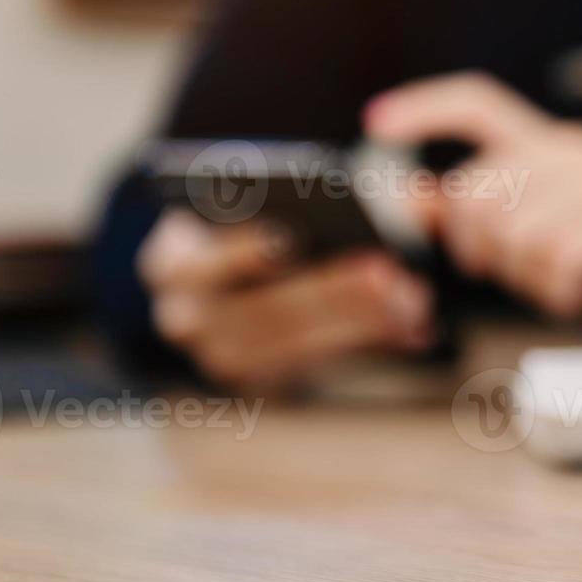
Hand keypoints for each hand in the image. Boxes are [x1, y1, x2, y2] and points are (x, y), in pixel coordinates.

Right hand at [138, 210, 434, 389]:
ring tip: (410, 299)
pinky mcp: (259, 382)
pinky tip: (412, 327)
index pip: (199, 262)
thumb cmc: (245, 226)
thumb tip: (381, 199)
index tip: (290, 237)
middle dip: (327, 290)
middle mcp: (184, 318)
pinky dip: (368, 343)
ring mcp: (219, 358)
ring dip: (358, 322)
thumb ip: (296, 200)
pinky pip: (320, 364)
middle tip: (383, 271)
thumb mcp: (251, 206)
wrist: (223, 284)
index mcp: (169, 263)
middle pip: (260, 309)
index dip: (241, 252)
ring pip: (294, 344)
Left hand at [364, 71, 581, 318]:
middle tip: (509, 262)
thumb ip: (467, 206)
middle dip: (479, 244)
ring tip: (552, 271)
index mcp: (540, 139)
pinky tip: (577, 283)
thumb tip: (412, 199)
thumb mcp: (521, 219)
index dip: (424, 109)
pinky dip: (558, 290)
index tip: (375, 123)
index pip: (478, 104)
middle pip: (478, 194)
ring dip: (524, 272)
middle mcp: (570, 148)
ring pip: (517, 235)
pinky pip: (561, 265)